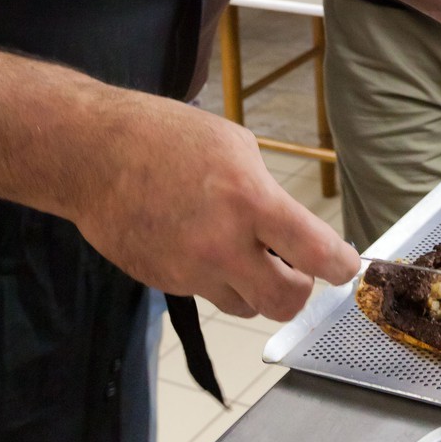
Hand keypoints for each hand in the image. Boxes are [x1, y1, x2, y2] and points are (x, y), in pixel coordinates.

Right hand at [71, 92, 358, 318]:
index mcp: (249, 199)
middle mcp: (223, 244)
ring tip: (246, 253)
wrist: (94, 155)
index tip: (346, 267)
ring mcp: (191, 270)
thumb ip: (262, 189)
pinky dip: (216, 278)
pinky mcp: (164, 283)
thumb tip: (284, 223)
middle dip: (300, 289)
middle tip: (299, 269)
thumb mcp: (233, 145)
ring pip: (245, 305)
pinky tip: (202, 244)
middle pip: (284, 301)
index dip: (339, 265)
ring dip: (255, 288)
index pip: (314, 251)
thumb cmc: (164, 136)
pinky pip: (206, 293)